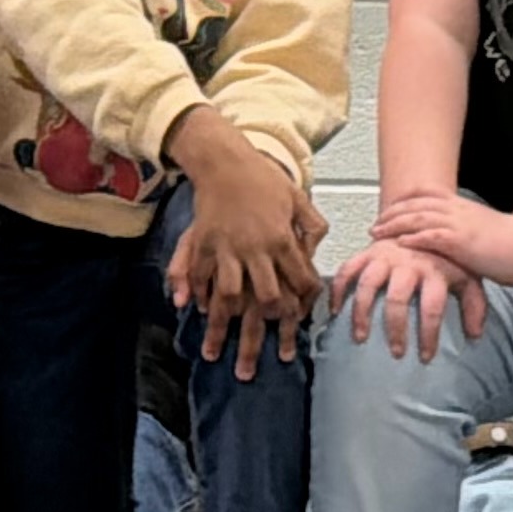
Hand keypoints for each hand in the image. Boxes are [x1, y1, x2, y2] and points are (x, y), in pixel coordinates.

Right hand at [164, 115, 324, 381]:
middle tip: (263, 348)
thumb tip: (313, 254)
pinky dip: (199, 296)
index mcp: (281, 238)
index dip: (304, 303)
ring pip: (229, 295)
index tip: (303, 318)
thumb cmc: (264, 179)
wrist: (225, 160)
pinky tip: (200, 310)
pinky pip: (202, 276)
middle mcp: (255, 248)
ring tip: (217, 352)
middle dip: (265, 328)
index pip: (299, 280)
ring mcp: (227, 247)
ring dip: (224, 325)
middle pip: (265, 297)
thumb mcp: (298, 198)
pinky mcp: (204, 243)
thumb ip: (311, 227)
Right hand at [330, 238, 487, 360]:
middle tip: (396, 352)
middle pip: (397, 299)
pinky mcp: (367, 252)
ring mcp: (384, 256)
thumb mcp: (467, 274)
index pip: (432, 307)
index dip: (428, 334)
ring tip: (360, 337)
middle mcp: (407, 263)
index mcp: (434, 270)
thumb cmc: (445, 255)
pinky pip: (347, 270)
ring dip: (361, 312)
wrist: (425, 217)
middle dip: (395, 328)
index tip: (425, 357)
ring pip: (368, 284)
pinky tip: (335, 310)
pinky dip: (337, 289)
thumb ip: (474, 303)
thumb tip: (475, 335)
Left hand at [372, 188, 512, 286]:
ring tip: (378, 232)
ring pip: (417, 218)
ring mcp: (458, 224)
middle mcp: (456, 210)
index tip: (389, 206)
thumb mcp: (483, 228)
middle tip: (375, 222)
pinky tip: (399, 243)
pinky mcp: (461, 241)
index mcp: (462, 205)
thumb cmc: (512, 242)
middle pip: (415, 204)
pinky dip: (413, 238)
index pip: (426, 195)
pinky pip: (431, 236)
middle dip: (392, 212)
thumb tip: (454, 236)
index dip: (404, 200)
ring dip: (394, 224)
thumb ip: (465, 228)